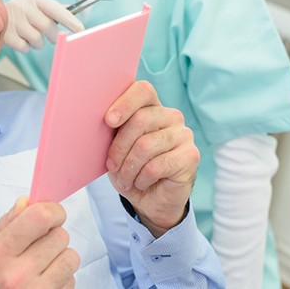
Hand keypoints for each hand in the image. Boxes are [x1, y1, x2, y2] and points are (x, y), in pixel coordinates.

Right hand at [0, 196, 79, 287]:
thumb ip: (5, 225)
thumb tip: (26, 201)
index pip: (40, 217)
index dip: (52, 210)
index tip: (51, 214)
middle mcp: (17, 275)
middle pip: (60, 236)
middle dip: (53, 236)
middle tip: (39, 246)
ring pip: (71, 257)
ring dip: (61, 258)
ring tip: (43, 265)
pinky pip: (72, 280)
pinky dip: (62, 279)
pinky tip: (45, 283)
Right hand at [3, 0, 83, 51]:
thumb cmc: (22, 14)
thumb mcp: (36, 6)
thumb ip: (54, 9)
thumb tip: (75, 13)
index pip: (55, 8)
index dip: (69, 20)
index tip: (81, 29)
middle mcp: (22, 6)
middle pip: (47, 27)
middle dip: (53, 36)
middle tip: (52, 38)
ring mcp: (12, 19)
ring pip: (37, 40)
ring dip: (38, 43)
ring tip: (30, 36)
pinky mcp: (4, 34)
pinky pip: (24, 47)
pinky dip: (26, 47)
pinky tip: (20, 40)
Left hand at [104, 81, 198, 237]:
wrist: (150, 199)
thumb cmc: (130, 167)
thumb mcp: (115, 146)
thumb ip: (113, 129)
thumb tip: (98, 117)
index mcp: (151, 106)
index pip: (143, 90)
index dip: (125, 103)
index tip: (109, 121)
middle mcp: (171, 115)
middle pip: (140, 119)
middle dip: (119, 146)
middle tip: (111, 166)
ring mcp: (183, 134)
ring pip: (146, 145)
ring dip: (128, 167)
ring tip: (124, 179)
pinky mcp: (190, 155)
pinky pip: (157, 165)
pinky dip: (142, 179)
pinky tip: (141, 183)